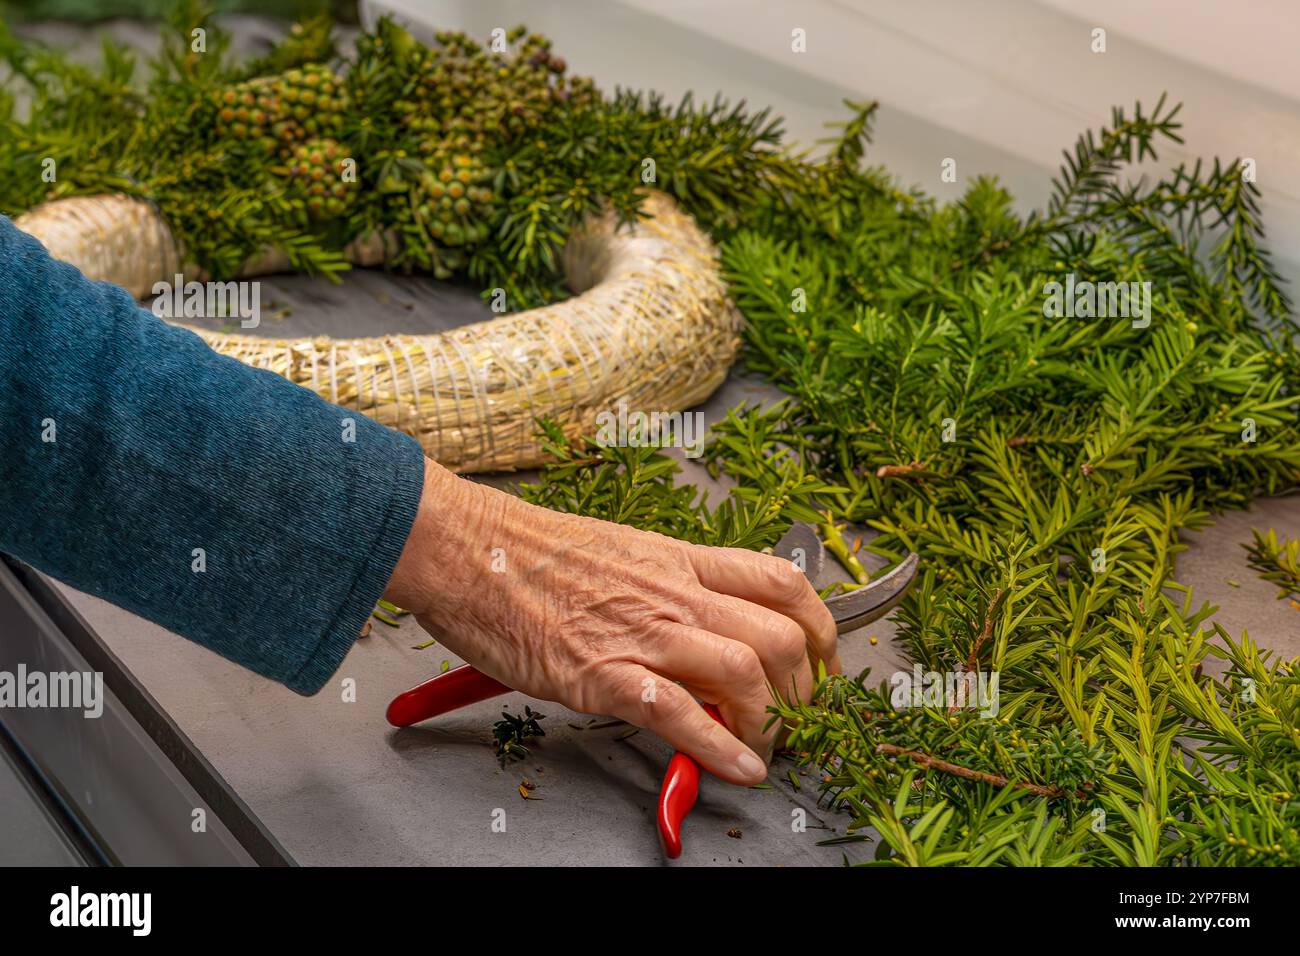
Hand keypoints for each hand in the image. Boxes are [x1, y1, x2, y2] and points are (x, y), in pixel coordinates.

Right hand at [383, 458, 838, 784]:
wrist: (467, 547)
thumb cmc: (529, 551)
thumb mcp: (618, 554)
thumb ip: (665, 588)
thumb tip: (698, 625)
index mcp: (679, 561)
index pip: (781, 582)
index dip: (820, 628)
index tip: (822, 663)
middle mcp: (674, 593)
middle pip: (779, 636)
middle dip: (806, 689)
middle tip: (800, 718)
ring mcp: (641, 633)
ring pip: (744, 671)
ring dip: (772, 721)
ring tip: (766, 747)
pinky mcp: (603, 673)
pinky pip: (680, 714)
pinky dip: (720, 749)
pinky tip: (740, 769)